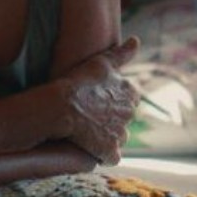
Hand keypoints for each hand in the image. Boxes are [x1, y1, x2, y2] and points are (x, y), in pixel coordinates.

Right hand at [56, 37, 140, 164]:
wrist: (60, 107)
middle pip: (123, 119)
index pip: (129, 100)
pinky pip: (111, 157)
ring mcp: (120, 133)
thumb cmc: (79, 82)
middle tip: (90, 117)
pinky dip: (103, 155)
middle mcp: (130, 114)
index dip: (112, 102)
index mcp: (131, 94)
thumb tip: (136, 40)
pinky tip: (90, 149)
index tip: (97, 102)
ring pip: (118, 137)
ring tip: (87, 132)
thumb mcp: (101, 62)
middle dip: (110, 120)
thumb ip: (121, 53)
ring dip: (107, 137)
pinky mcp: (109, 150)